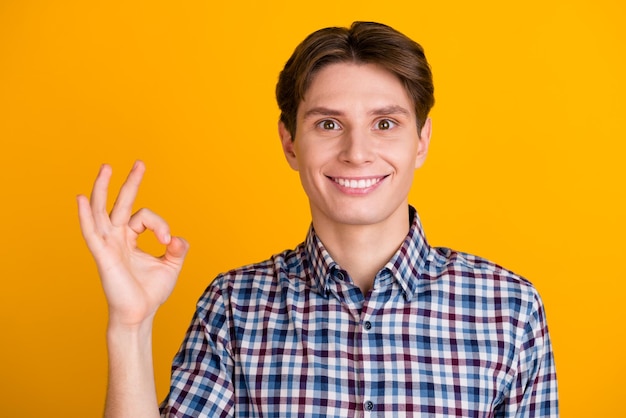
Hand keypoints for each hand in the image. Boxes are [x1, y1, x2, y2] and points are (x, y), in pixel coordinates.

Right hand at [77, 161, 188, 328]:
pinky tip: (81, 198)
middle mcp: (116, 238)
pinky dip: (85, 215)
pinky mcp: (102, 254)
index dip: (160, 224)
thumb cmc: (150, 293)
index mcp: (130, 239)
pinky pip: (91, 231)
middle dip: (130, 183)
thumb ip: (177, 249)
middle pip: (121, 204)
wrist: (139, 314)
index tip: (169, 240)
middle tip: (140, 163)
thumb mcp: (171, 267)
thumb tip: (178, 238)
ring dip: (104, 189)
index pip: (144, 217)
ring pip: (102, 211)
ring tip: (107, 167)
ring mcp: (108, 245)